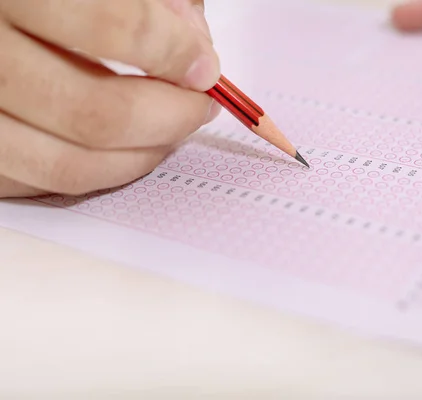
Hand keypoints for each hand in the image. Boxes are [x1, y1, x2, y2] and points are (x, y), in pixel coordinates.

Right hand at [0, 0, 219, 197]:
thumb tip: (194, 40)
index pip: (109, 24)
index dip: (174, 50)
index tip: (206, 66)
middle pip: (95, 113)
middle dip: (170, 117)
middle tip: (200, 106)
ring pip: (69, 165)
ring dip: (141, 157)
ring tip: (171, 133)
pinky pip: (38, 183)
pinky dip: (94, 173)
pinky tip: (121, 149)